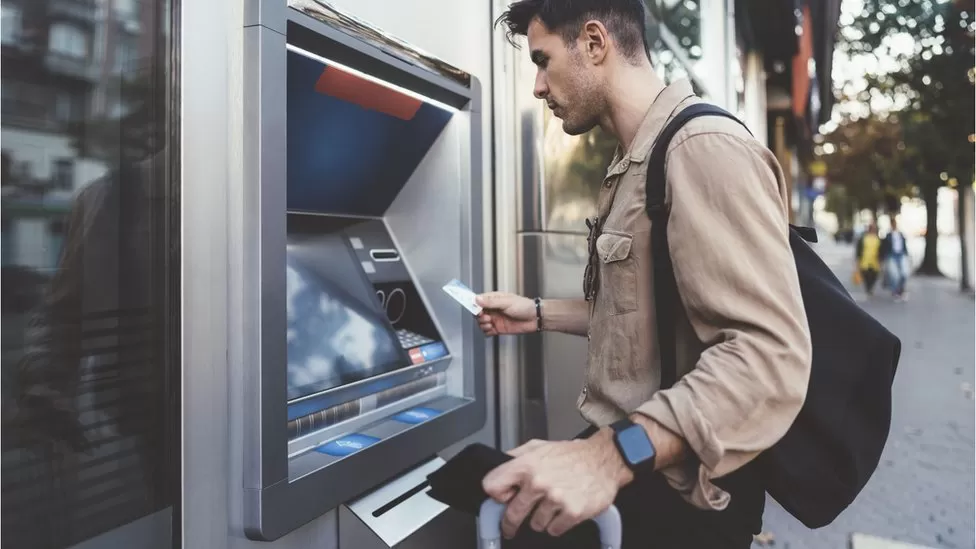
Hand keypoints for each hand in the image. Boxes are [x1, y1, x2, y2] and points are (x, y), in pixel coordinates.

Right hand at [475, 292, 537, 335]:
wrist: (534, 319)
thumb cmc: (524, 307)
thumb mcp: (506, 302)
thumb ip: (491, 301)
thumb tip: (477, 299)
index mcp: (494, 299)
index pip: (479, 301)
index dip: (475, 305)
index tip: (476, 309)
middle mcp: (493, 309)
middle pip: (477, 313)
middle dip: (479, 316)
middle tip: (486, 317)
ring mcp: (495, 319)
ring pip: (481, 323)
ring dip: (483, 324)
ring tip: (490, 323)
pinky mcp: (498, 328)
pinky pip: (487, 331)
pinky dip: (487, 331)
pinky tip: (492, 329)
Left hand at [481, 430, 631, 537]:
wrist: (605, 460)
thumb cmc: (572, 454)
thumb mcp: (539, 446)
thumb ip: (516, 456)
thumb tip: (498, 465)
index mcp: (527, 465)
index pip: (492, 486)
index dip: (496, 495)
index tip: (502, 500)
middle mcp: (538, 482)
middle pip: (512, 514)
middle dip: (512, 521)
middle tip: (513, 525)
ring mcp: (555, 499)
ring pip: (535, 524)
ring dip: (541, 519)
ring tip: (551, 506)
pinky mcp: (572, 513)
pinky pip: (554, 530)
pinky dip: (557, 524)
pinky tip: (563, 511)